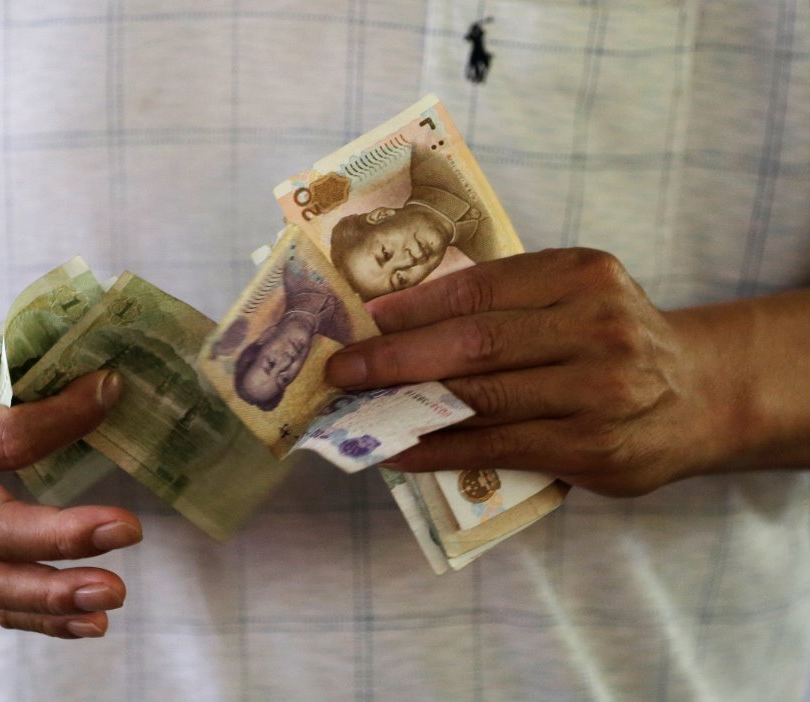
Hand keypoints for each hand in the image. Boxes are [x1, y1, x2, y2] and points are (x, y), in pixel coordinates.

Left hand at [326, 248, 749, 496]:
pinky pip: (498, 448)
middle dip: (397, 358)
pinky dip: (441, 450)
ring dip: (410, 407)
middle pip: (476, 343)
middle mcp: (597, 328)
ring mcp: (598, 393)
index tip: (367, 319)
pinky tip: (402, 450)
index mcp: (582, 275)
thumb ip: (507, 301)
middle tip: (345, 371)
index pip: (481, 287)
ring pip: (482, 399)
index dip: (416, 306)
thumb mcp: (575, 295)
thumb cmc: (611, 338)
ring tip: (361, 410)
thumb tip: (399, 322)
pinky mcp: (592, 449)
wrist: (699, 394)